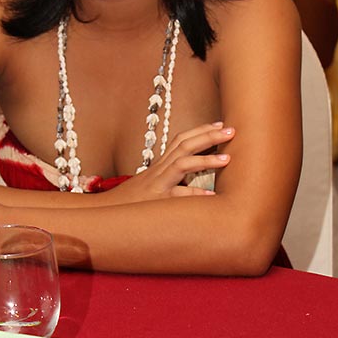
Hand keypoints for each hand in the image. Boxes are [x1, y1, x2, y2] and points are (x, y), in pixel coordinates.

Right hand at [107, 122, 233, 204]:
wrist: (106, 214)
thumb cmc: (132, 203)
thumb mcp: (152, 186)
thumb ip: (171, 179)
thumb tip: (193, 178)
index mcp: (160, 166)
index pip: (181, 140)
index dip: (200, 130)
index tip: (220, 124)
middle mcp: (159, 171)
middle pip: (184, 145)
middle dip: (208, 136)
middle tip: (232, 130)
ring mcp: (157, 185)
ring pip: (181, 164)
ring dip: (206, 160)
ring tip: (228, 158)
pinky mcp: (156, 203)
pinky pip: (177, 196)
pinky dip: (195, 194)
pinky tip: (212, 197)